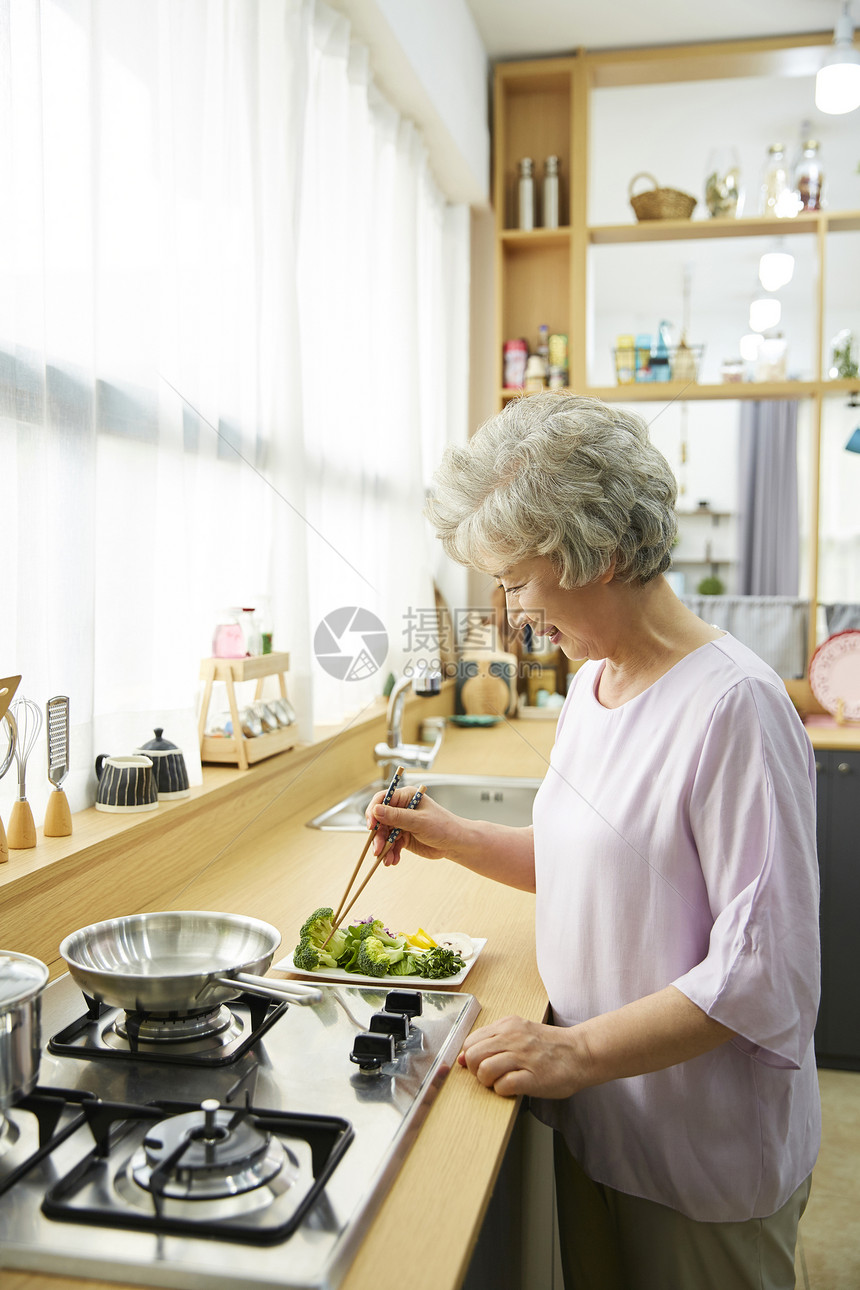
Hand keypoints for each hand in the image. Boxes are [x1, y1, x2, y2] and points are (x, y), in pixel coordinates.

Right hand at [365, 785, 467, 864]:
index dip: (373, 811)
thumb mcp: (419, 821)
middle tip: (377, 849)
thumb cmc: (443, 827)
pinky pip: (391, 845)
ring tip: (387, 859)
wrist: (455, 844)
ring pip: (384, 835)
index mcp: (405, 797)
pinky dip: (390, 853)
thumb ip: (397, 816)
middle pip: (380, 820)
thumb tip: (376, 810)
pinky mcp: (403, 837)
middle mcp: (401, 809)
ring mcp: (401, 824)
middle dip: (378, 836)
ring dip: (383, 848)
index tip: (371, 826)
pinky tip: (394, 860)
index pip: (382, 799)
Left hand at [458, 1015, 586, 1098]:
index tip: (480, 1065)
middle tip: (489, 1076)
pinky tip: (513, 1088)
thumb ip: (493, 1042)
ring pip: (484, 1070)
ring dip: (487, 1082)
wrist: (582, 1053)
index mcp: (507, 1025)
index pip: (470, 1041)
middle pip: (472, 1055)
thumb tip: (461, 1059)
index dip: (471, 1057)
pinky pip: (503, 1086)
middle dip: (475, 1071)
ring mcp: (523, 1057)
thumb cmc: (550, 1047)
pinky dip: (502, 1091)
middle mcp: (513, 1038)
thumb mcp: (520, 1033)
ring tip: (501, 1082)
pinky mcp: (533, 1077)